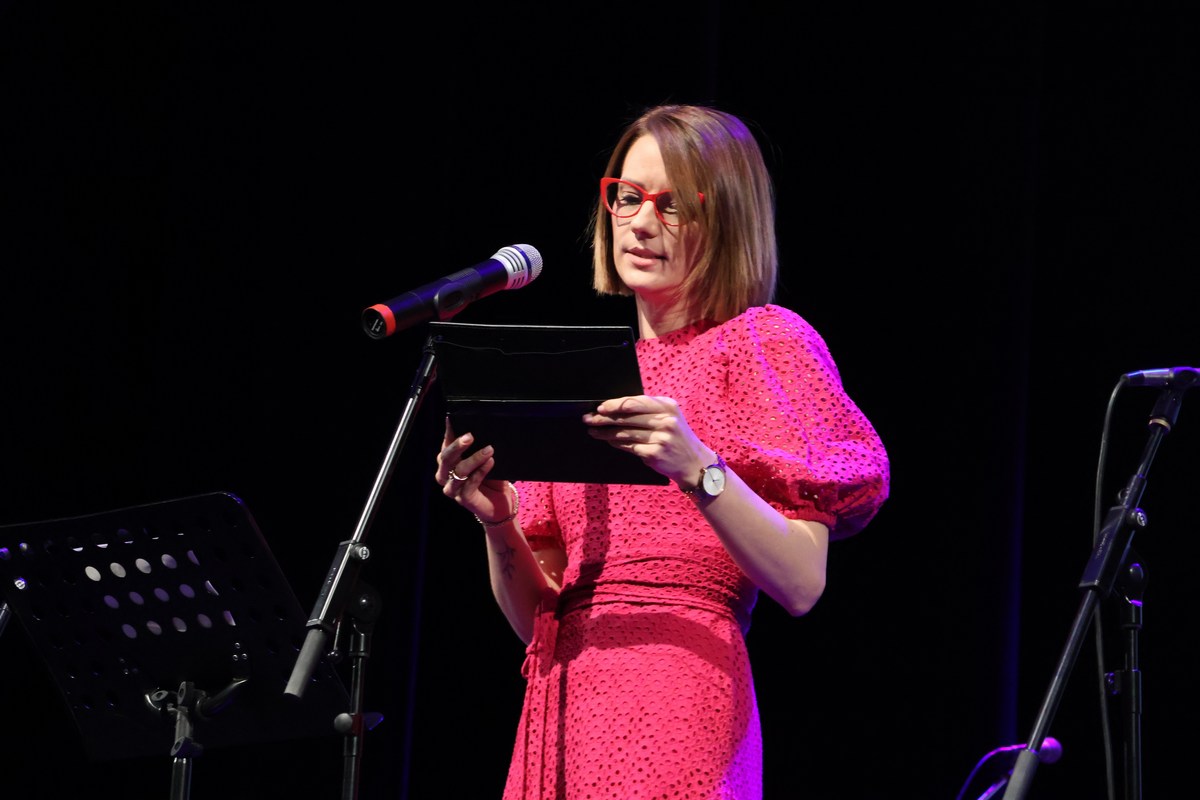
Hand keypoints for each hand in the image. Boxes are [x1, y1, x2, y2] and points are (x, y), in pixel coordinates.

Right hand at [435, 417, 512, 521]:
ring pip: (458, 471)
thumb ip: (481, 447)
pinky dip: (480, 472)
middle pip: (445, 458)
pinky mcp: (463, 500)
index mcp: (449, 462)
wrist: (500, 505)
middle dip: (457, 445)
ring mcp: (453, 488)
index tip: (453, 419)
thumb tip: (485, 427)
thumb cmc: (491, 479)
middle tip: (470, 436)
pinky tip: (490, 463)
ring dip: (474, 459)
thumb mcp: (486, 459)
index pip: (446, 443)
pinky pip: (469, 484)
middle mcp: (446, 475)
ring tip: (489, 450)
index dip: (449, 432)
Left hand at [583, 395, 709, 485]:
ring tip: (593, 432)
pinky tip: (609, 442)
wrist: (694, 463)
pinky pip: (629, 447)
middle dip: (604, 418)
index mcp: (668, 406)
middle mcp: (666, 421)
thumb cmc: (676, 438)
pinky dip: (617, 444)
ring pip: (625, 433)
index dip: (615, 404)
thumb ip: (648, 411)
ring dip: (606, 433)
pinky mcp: (654, 454)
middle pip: (627, 417)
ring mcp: (660, 438)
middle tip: (589, 419)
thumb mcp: (670, 417)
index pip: (636, 402)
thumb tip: (615, 409)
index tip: (600, 407)